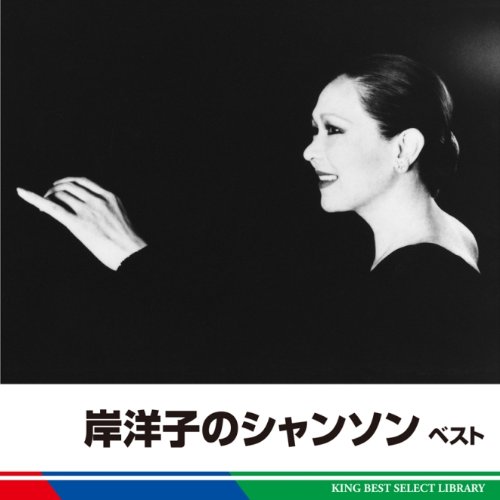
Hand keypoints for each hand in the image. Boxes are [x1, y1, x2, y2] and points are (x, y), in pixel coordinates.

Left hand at [17, 177, 146, 269]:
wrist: (133, 254)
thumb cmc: (129, 243)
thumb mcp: (122, 218)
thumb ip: (109, 211)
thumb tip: (97, 216)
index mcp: (110, 196)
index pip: (83, 182)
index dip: (68, 182)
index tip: (61, 186)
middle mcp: (97, 199)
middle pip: (69, 186)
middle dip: (56, 189)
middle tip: (49, 196)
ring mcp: (87, 210)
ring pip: (61, 194)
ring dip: (48, 196)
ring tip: (43, 203)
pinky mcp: (77, 224)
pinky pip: (52, 207)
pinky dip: (34, 198)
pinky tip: (22, 193)